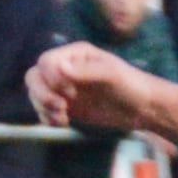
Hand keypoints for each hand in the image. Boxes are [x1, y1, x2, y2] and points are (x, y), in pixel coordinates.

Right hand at [23, 39, 177, 143]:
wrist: (142, 109)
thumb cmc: (131, 85)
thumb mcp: (111, 75)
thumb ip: (86, 71)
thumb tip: (59, 68)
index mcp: (75, 55)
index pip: (46, 62)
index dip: (51, 79)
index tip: (71, 93)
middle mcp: (65, 69)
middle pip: (34, 77)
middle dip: (42, 94)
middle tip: (61, 108)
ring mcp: (63, 89)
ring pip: (36, 95)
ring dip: (43, 108)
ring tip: (63, 118)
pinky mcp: (66, 107)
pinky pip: (44, 111)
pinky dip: (47, 118)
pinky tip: (63, 123)